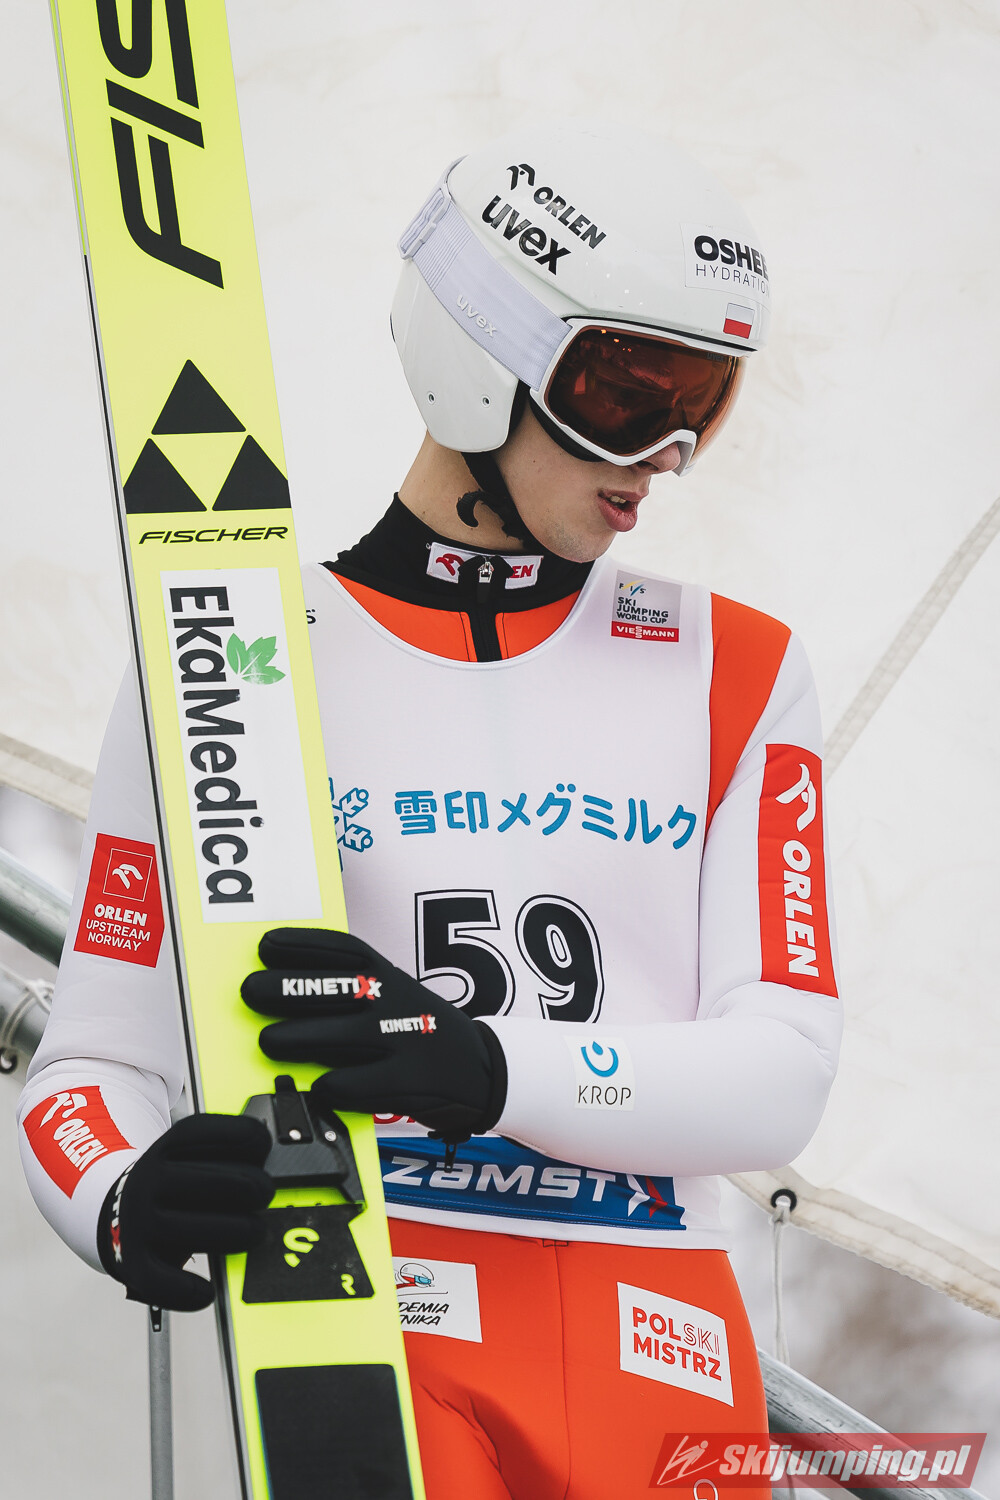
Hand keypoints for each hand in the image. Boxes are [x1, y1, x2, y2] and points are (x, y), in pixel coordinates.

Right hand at [97, 1114, 273, 1310]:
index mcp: (167, 1147)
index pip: (206, 1132)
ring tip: (254, 1233)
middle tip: (264, 1196)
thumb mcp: (189, 1156)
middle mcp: (150, 1180)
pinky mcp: (133, 1262)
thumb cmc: (171, 1187)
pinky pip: (162, 1281)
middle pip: (219, 1183)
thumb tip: (274, 1169)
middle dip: (255, 1190)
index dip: (246, 1136)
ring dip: (239, 1234)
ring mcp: (139, 1221)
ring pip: (198, 1231)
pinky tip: (207, 1288)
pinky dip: (190, 1291)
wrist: (115, 1213)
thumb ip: (226, 1157)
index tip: (263, 1145)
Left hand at [241, 929, 507, 1142]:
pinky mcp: (407, 1081)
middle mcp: (394, 1001)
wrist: (481, 1070)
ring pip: (335, 1037)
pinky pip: (354, 1084)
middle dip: (282, 988)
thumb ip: (351, 989)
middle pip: (329, 989)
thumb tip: (282, 983)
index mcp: (390, 976)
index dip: (300, 944)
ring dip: (294, 1037)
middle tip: (249, 992)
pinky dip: (329, 1085)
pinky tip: (317, 1085)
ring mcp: (402, 1039)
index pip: (342, 951)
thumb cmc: (419, 1030)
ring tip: (268, 1041)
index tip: (264, 946)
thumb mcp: (396, 994)